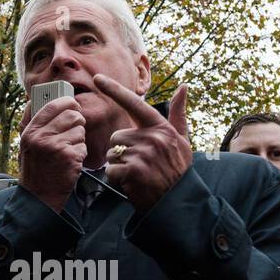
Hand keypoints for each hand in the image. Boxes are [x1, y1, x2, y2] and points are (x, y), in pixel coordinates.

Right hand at [18, 95, 85, 212]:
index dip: (66, 101)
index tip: (72, 104)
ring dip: (78, 139)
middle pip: (71, 115)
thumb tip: (33, 100)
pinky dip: (80, 153)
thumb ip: (30, 122)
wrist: (39, 196)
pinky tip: (70, 162)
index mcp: (30, 131)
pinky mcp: (70, 158)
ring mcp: (56, 147)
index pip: (52, 106)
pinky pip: (83, 146)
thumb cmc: (35, 168)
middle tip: (74, 129)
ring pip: (80, 130)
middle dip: (77, 121)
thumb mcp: (25, 144)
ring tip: (67, 150)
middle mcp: (42, 137)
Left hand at [95, 77, 191, 213]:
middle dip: (122, 151)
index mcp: (161, 127)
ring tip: (137, 174)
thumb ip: (178, 114)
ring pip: (113, 153)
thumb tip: (183, 87)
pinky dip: (118, 179)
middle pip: (117, 136)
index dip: (114, 90)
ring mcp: (143, 153)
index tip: (97, 78)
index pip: (134, 103)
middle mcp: (152, 137)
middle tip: (139, 164)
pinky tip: (133, 183)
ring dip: (119, 166)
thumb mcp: (182, 140)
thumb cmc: (178, 169)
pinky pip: (112, 170)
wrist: (178, 201)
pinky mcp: (134, 170)